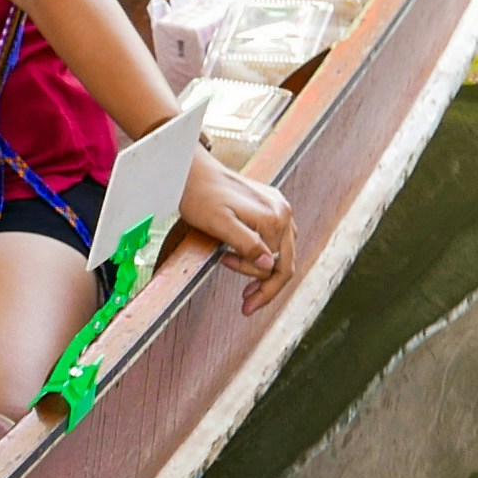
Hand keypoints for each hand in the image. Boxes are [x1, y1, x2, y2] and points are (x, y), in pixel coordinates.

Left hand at [181, 154, 293, 306]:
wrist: (192, 172)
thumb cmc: (200, 197)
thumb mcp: (220, 224)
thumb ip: (246, 244)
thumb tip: (269, 264)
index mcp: (275, 218)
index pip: (278, 267)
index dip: (258, 284)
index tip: (241, 296)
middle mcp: (283, 212)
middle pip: (286, 262)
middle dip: (266, 287)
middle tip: (246, 305)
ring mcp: (279, 208)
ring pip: (283, 253)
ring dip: (264, 272)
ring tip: (242, 282)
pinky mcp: (270, 206)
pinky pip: (276, 240)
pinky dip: (263, 255)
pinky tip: (246, 259)